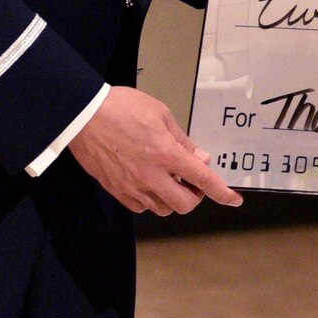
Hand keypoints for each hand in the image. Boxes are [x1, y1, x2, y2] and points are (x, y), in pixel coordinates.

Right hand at [68, 86, 242, 214]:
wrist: (83, 116)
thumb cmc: (121, 108)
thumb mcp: (161, 115)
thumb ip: (183, 141)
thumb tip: (201, 159)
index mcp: (166, 154)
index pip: (203, 180)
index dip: (222, 193)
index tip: (234, 199)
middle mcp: (151, 176)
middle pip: (185, 204)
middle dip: (195, 196)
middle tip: (192, 180)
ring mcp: (131, 186)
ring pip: (163, 209)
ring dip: (173, 198)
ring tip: (170, 179)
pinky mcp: (116, 190)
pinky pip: (141, 207)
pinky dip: (151, 200)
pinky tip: (150, 183)